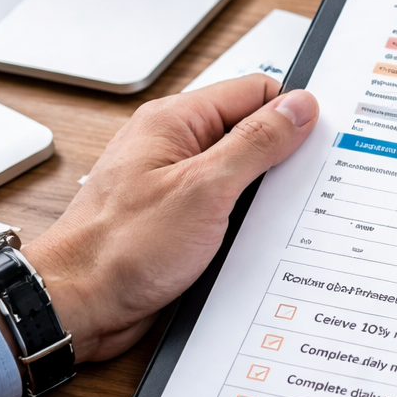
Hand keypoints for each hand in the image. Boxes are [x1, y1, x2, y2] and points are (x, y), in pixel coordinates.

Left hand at [22, 75, 317, 362]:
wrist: (79, 305)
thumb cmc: (121, 248)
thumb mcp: (205, 188)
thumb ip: (256, 142)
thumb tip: (299, 107)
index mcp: (176, 122)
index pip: (255, 91)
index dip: (292, 113)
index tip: (317, 142)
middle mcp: (176, 147)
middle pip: (252, 132)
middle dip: (282, 158)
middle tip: (300, 186)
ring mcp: (179, 183)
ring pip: (245, 174)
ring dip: (265, 195)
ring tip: (272, 218)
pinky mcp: (182, 218)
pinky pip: (230, 206)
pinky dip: (248, 220)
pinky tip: (256, 239)